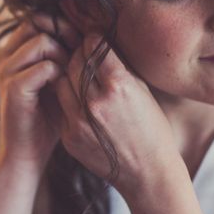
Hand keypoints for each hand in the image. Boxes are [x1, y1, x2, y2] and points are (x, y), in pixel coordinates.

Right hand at [0, 12, 80, 171]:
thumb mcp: (58, 79)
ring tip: (72, 74)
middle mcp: (5, 55)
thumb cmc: (48, 115)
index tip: (81, 39)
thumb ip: (65, 55)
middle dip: (64, 33)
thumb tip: (89, 28)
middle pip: (37, 22)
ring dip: (64, 55)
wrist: (29, 150)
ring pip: (41, 42)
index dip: (62, 23)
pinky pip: (44, 67)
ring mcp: (7, 71)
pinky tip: (66, 88)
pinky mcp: (14, 89)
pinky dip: (60, 74)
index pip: (37, 18)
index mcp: (13, 50)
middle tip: (79, 52)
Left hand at [55, 34, 180, 196]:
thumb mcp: (142, 90)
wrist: (149, 174)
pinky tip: (79, 103)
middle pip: (73, 63)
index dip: (91, 40)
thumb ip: (119, 66)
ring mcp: (79, 121)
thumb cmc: (152, 129)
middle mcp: (96, 102)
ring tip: (80, 79)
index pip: (93, 48)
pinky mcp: (69, 136)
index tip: (92, 39)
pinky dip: (68, 101)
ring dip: (68, 76)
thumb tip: (99, 41)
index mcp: (119, 86)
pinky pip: (61, 107)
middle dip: (77, 56)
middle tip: (82, 56)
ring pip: (61, 82)